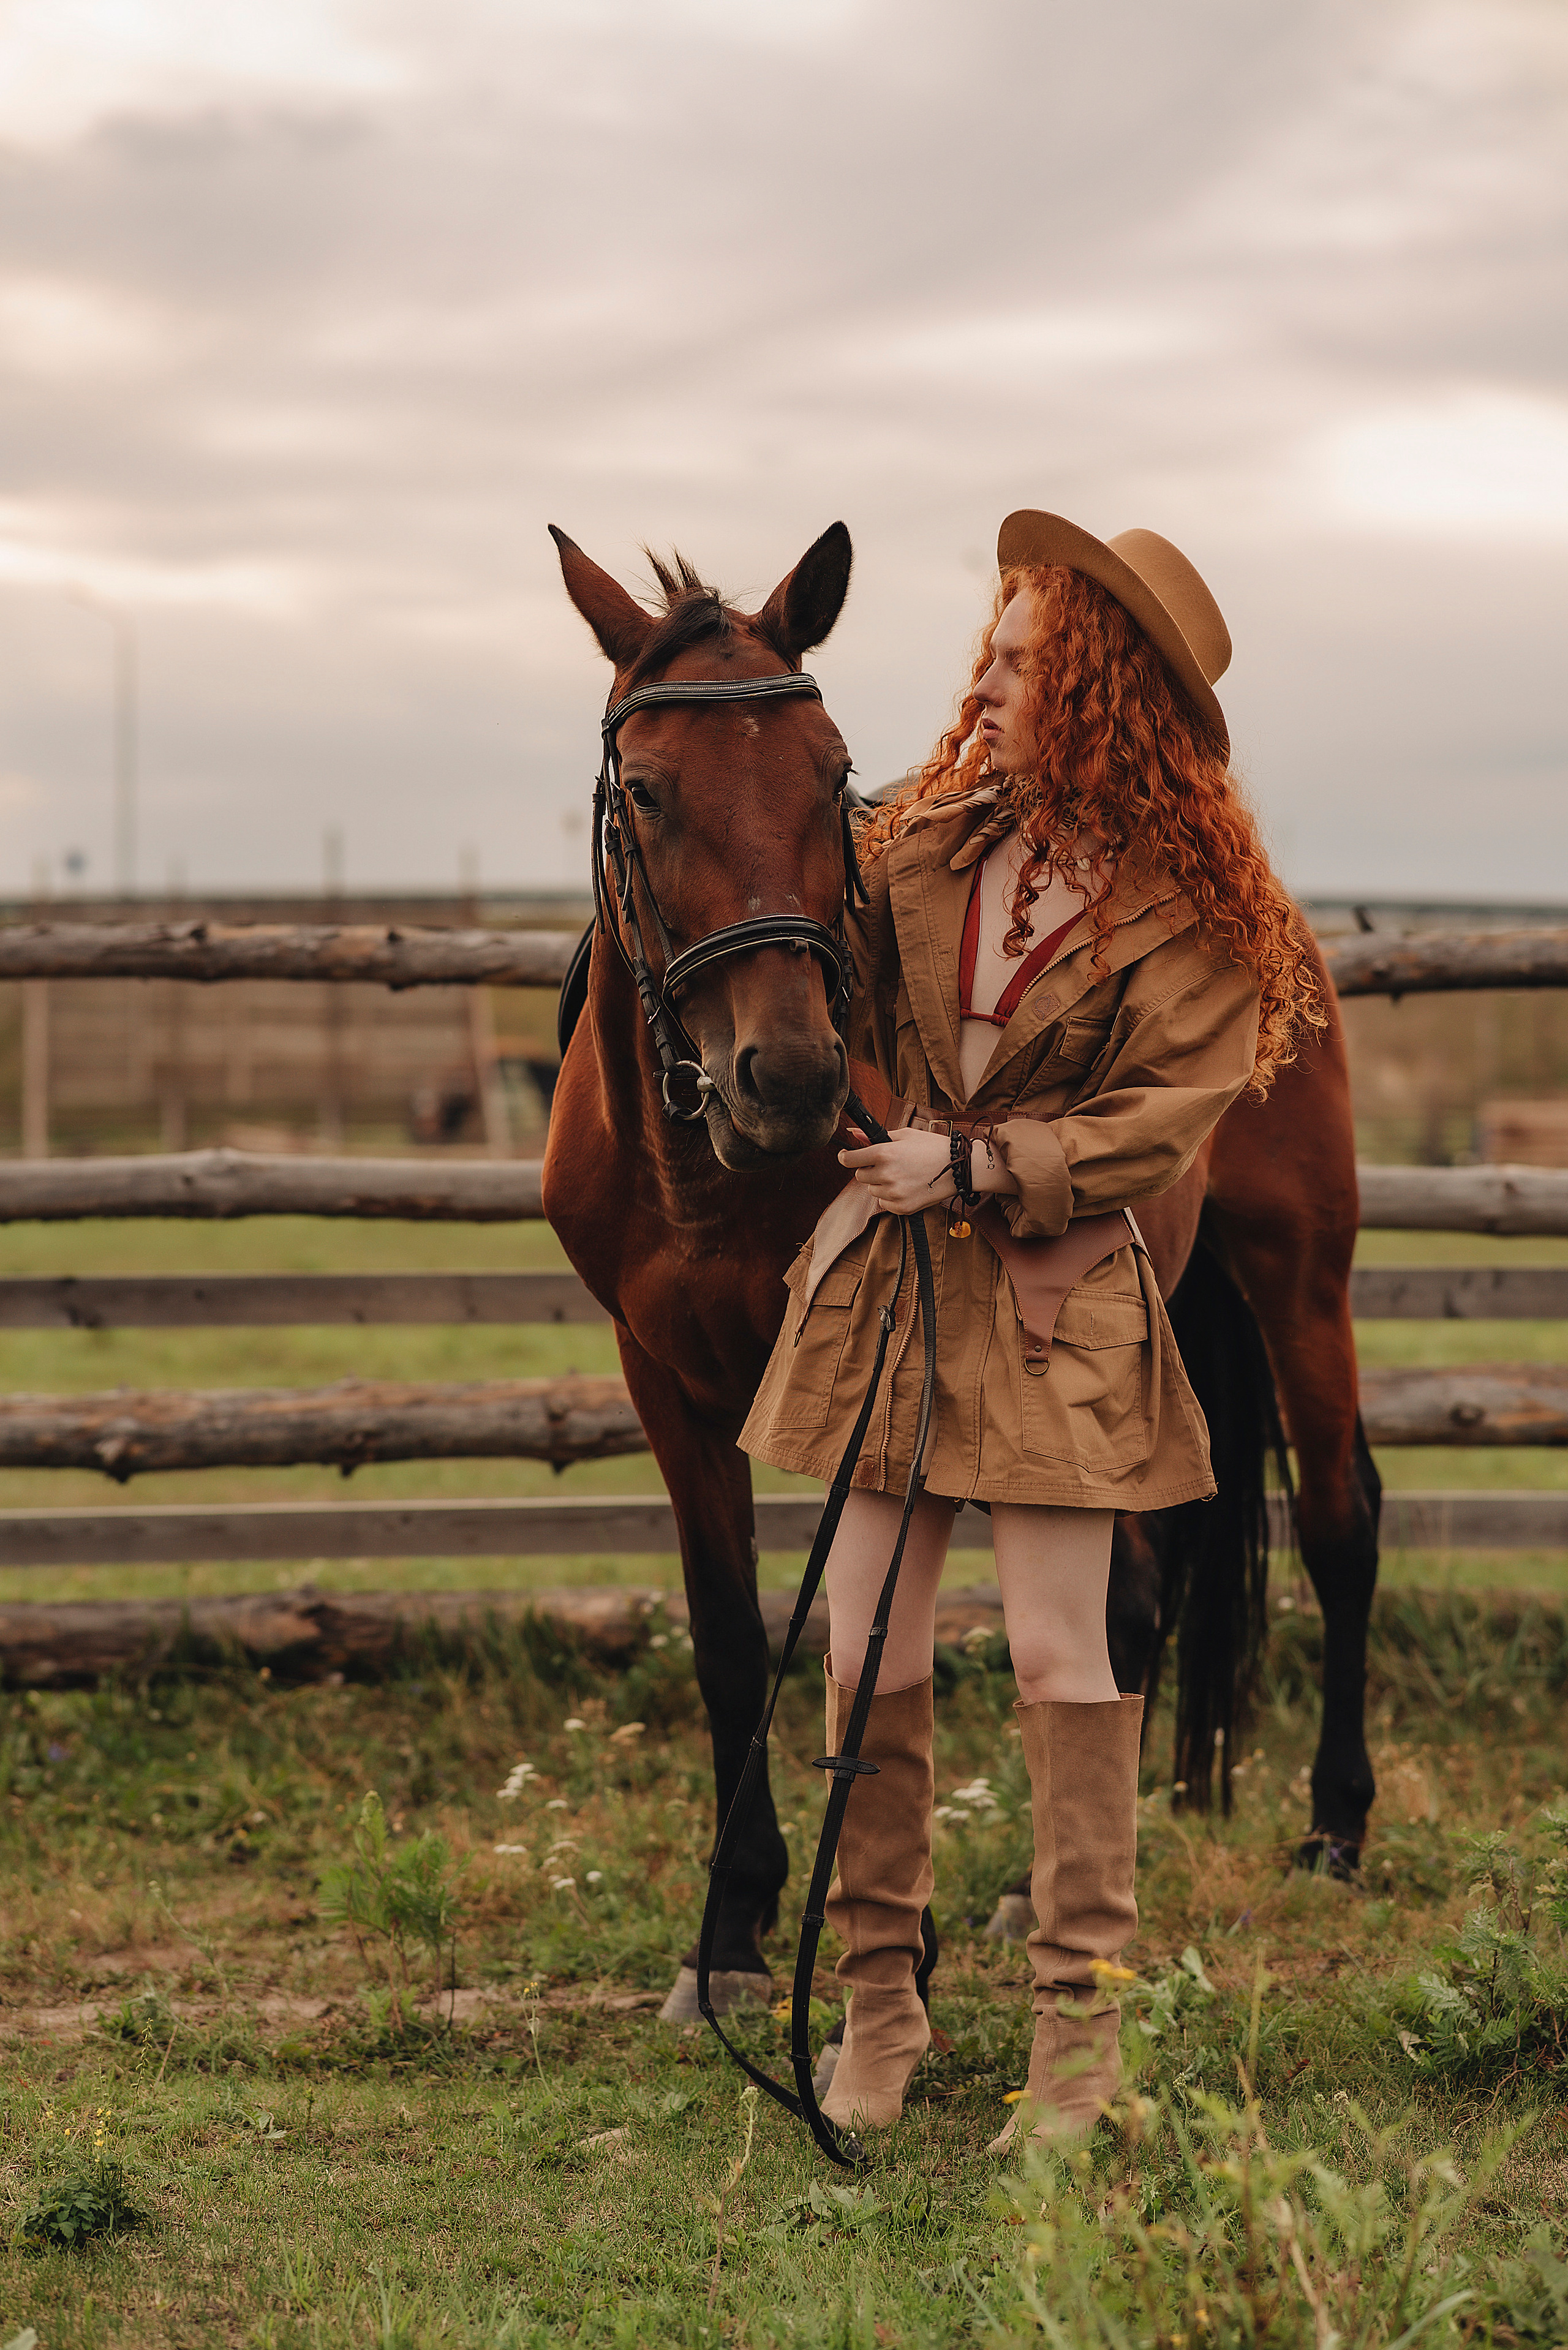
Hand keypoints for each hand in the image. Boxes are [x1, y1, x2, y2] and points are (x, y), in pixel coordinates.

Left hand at [838, 1124, 954, 1214]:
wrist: (957, 1168)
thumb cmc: (931, 1148)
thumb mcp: (904, 1135)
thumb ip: (875, 1137)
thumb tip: (853, 1134)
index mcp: (883, 1153)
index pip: (849, 1160)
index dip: (846, 1157)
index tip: (847, 1157)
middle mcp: (886, 1175)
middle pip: (860, 1176)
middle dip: (869, 1169)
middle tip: (888, 1164)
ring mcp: (894, 1193)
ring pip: (873, 1190)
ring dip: (881, 1183)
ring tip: (902, 1175)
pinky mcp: (902, 1208)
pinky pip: (884, 1204)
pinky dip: (891, 1197)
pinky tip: (907, 1187)